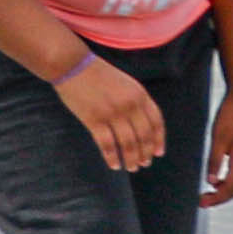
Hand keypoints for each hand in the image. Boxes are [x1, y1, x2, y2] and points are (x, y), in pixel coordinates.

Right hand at [58, 54, 164, 171]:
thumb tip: (144, 125)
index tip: (158, 153)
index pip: (156, 122)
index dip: (158, 139)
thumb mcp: (127, 84)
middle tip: (144, 164)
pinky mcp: (94, 120)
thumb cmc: (100, 76)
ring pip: (128, 143)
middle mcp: (130, 105)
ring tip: (131, 167)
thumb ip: (137, 102)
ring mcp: (113, 113)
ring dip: (131, 158)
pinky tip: (114, 165)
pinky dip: (112, 157)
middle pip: (143, 135)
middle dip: (145, 153)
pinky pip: (107, 144)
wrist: (74, 66)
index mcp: (140, 95)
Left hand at [198, 84, 232, 206]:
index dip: (216, 198)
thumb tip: (210, 181)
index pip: (230, 187)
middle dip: (220, 198)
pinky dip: (229, 182)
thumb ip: (214, 160)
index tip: (200, 202)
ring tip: (207, 193)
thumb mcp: (218, 138)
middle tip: (202, 202)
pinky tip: (216, 180)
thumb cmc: (230, 116)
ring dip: (225, 191)